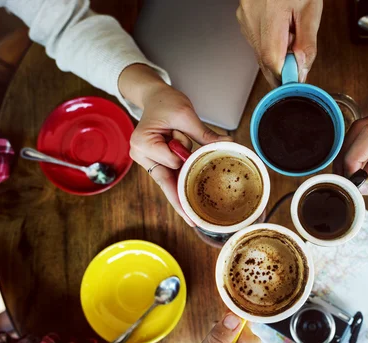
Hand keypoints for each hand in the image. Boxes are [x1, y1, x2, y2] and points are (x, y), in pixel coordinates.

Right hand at [119, 64, 231, 225]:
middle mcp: (141, 154)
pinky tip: (188, 204)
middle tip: (192, 221)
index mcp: (143, 142)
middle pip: (165, 182)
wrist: (154, 95)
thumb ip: (203, 133)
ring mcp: (146, 159)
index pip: (172, 162)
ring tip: (193, 217)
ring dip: (181, 192)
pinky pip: (169, 177)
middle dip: (180, 201)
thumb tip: (226, 144)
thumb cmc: (165, 101)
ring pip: (167, 183)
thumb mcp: (185, 114)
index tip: (193, 152)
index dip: (187, 160)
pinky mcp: (155, 161)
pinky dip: (180, 186)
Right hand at [237, 0, 322, 85]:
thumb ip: (307, 43)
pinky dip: (270, 44)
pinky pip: (256, 42)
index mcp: (270, 17)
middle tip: (298, 61)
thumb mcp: (310, 9)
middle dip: (283, 68)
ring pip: (260, 53)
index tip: (296, 81)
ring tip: (289, 35)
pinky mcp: (243, 19)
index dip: (285, 77)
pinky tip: (280, 30)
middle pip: (265, 61)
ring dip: (277, 55)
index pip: (273, 62)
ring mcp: (245, 20)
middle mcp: (252, 21)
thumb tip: (302, 69)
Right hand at [333, 107, 367, 197]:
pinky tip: (367, 175)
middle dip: (349, 154)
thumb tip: (361, 187)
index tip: (349, 177)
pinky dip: (367, 158)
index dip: (354, 155)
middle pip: (363, 129)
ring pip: (365, 134)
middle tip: (346, 179)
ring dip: (356, 157)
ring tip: (355, 180)